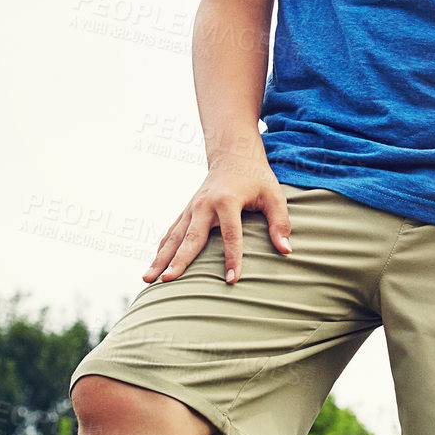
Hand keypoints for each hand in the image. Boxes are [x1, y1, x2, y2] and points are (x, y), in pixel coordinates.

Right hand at [142, 157, 292, 284]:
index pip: (231, 235)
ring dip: (160, 258)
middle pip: (191, 238)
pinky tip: (153, 266)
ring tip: (148, 279)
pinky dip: (161, 250)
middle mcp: (204, 205)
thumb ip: (281, 222)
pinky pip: (170, 233)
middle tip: (168, 280)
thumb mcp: (274, 195)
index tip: (232, 280)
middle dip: (179, 261)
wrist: (232, 155)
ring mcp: (191, 208)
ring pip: (173, 237)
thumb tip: (286, 250)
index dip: (233, 258)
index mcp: (227, 201)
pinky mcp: (186, 212)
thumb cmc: (256, 178)